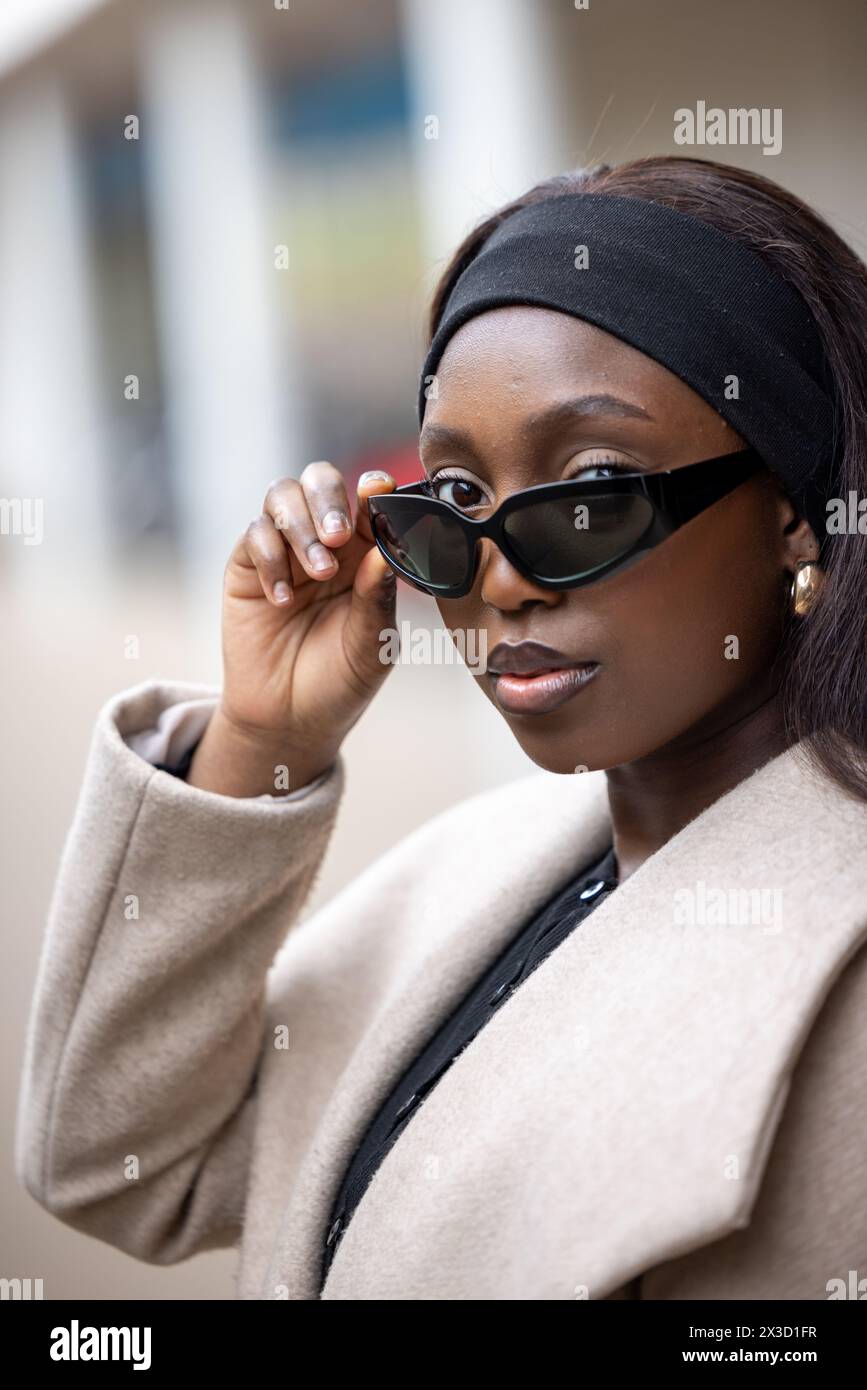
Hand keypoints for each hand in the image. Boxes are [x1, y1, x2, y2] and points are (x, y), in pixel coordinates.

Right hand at [187, 465, 399, 795]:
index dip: (375, 489)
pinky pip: (254, 535)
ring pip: (283, 496)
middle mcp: (325, 541)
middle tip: (338, 538)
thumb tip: (384, 550)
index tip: (379, 492)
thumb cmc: (341, 679)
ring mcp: (284, 549)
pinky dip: (270, 559)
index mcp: (367, 551)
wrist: (289, 719)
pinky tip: (282, 601)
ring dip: (301, 526)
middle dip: (329, 500)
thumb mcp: (372, 645)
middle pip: (320, 481)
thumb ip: (378, 598)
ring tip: (318, 573)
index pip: (371, 503)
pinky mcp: (247, 566)